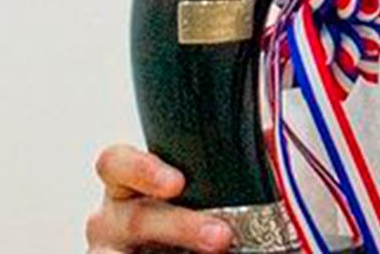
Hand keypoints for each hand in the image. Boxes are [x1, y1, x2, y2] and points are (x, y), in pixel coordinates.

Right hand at [85, 144, 233, 252]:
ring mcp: (111, 250)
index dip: (141, 169)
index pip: (114, 162)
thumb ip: (225, 160)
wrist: (173, 245)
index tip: (178, 183)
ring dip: (174, 249)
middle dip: (180, 227)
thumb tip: (269, 136)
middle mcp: (112, 216)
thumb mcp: (196, 183)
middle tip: (221, 235)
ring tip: (219, 250)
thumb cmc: (180, 209)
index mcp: (127, 181)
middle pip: (135, 218)